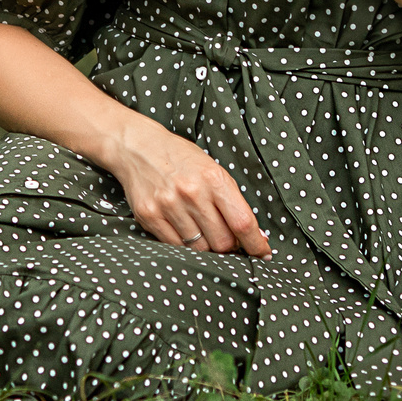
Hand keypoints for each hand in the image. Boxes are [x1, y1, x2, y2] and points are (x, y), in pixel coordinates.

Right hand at [107, 115, 272, 255]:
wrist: (139, 146)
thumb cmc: (181, 159)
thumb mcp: (212, 170)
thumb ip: (231, 201)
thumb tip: (254, 235)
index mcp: (214, 178)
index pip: (242, 222)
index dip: (256, 244)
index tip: (262, 253)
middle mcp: (192, 192)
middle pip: (222, 242)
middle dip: (229, 246)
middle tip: (225, 237)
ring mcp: (169, 205)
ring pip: (199, 248)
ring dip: (206, 246)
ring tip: (201, 229)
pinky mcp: (149, 216)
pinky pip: (175, 246)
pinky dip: (184, 244)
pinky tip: (183, 229)